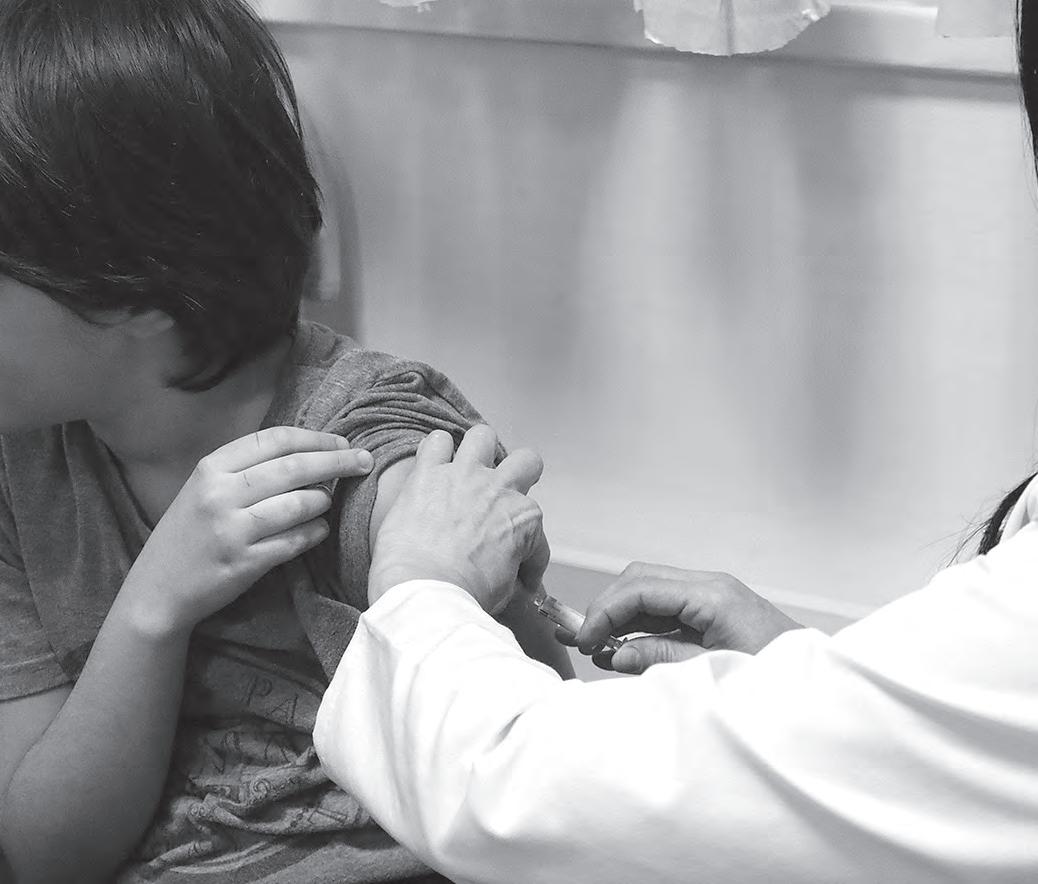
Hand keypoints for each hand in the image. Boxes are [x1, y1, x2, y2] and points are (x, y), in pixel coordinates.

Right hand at [121, 427, 373, 634]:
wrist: (157, 588)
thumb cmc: (191, 532)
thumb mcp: (206, 488)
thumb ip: (248, 469)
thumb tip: (311, 451)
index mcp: (211, 468)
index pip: (274, 440)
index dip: (315, 438)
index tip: (343, 442)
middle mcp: (219, 494)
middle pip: (293, 467)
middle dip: (337, 462)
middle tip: (364, 461)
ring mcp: (231, 530)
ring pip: (299, 504)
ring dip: (323, 500)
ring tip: (327, 501)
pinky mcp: (243, 563)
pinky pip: (295, 541)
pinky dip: (315, 532)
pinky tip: (320, 529)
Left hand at [368, 425, 547, 613]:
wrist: (424, 591)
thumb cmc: (463, 595)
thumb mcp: (506, 592)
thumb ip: (512, 575)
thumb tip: (512, 581)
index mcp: (524, 518)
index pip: (535, 534)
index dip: (528, 557)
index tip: (516, 573)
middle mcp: (499, 489)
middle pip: (527, 462)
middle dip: (520, 475)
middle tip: (502, 496)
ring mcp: (464, 476)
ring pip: (483, 437)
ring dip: (479, 450)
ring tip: (468, 468)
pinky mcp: (428, 474)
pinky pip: (435, 443)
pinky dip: (435, 451)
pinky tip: (433, 465)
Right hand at [567, 562, 801, 674]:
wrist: (824, 691)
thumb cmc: (779, 682)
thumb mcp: (712, 674)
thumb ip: (660, 659)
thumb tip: (614, 655)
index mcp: (713, 595)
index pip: (640, 589)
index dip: (605, 612)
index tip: (584, 639)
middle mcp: (711, 586)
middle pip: (641, 580)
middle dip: (607, 608)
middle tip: (584, 640)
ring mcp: (713, 597)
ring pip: (650, 593)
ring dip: (621, 617)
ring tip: (597, 648)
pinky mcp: (715, 612)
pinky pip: (667, 610)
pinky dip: (641, 626)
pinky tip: (623, 649)